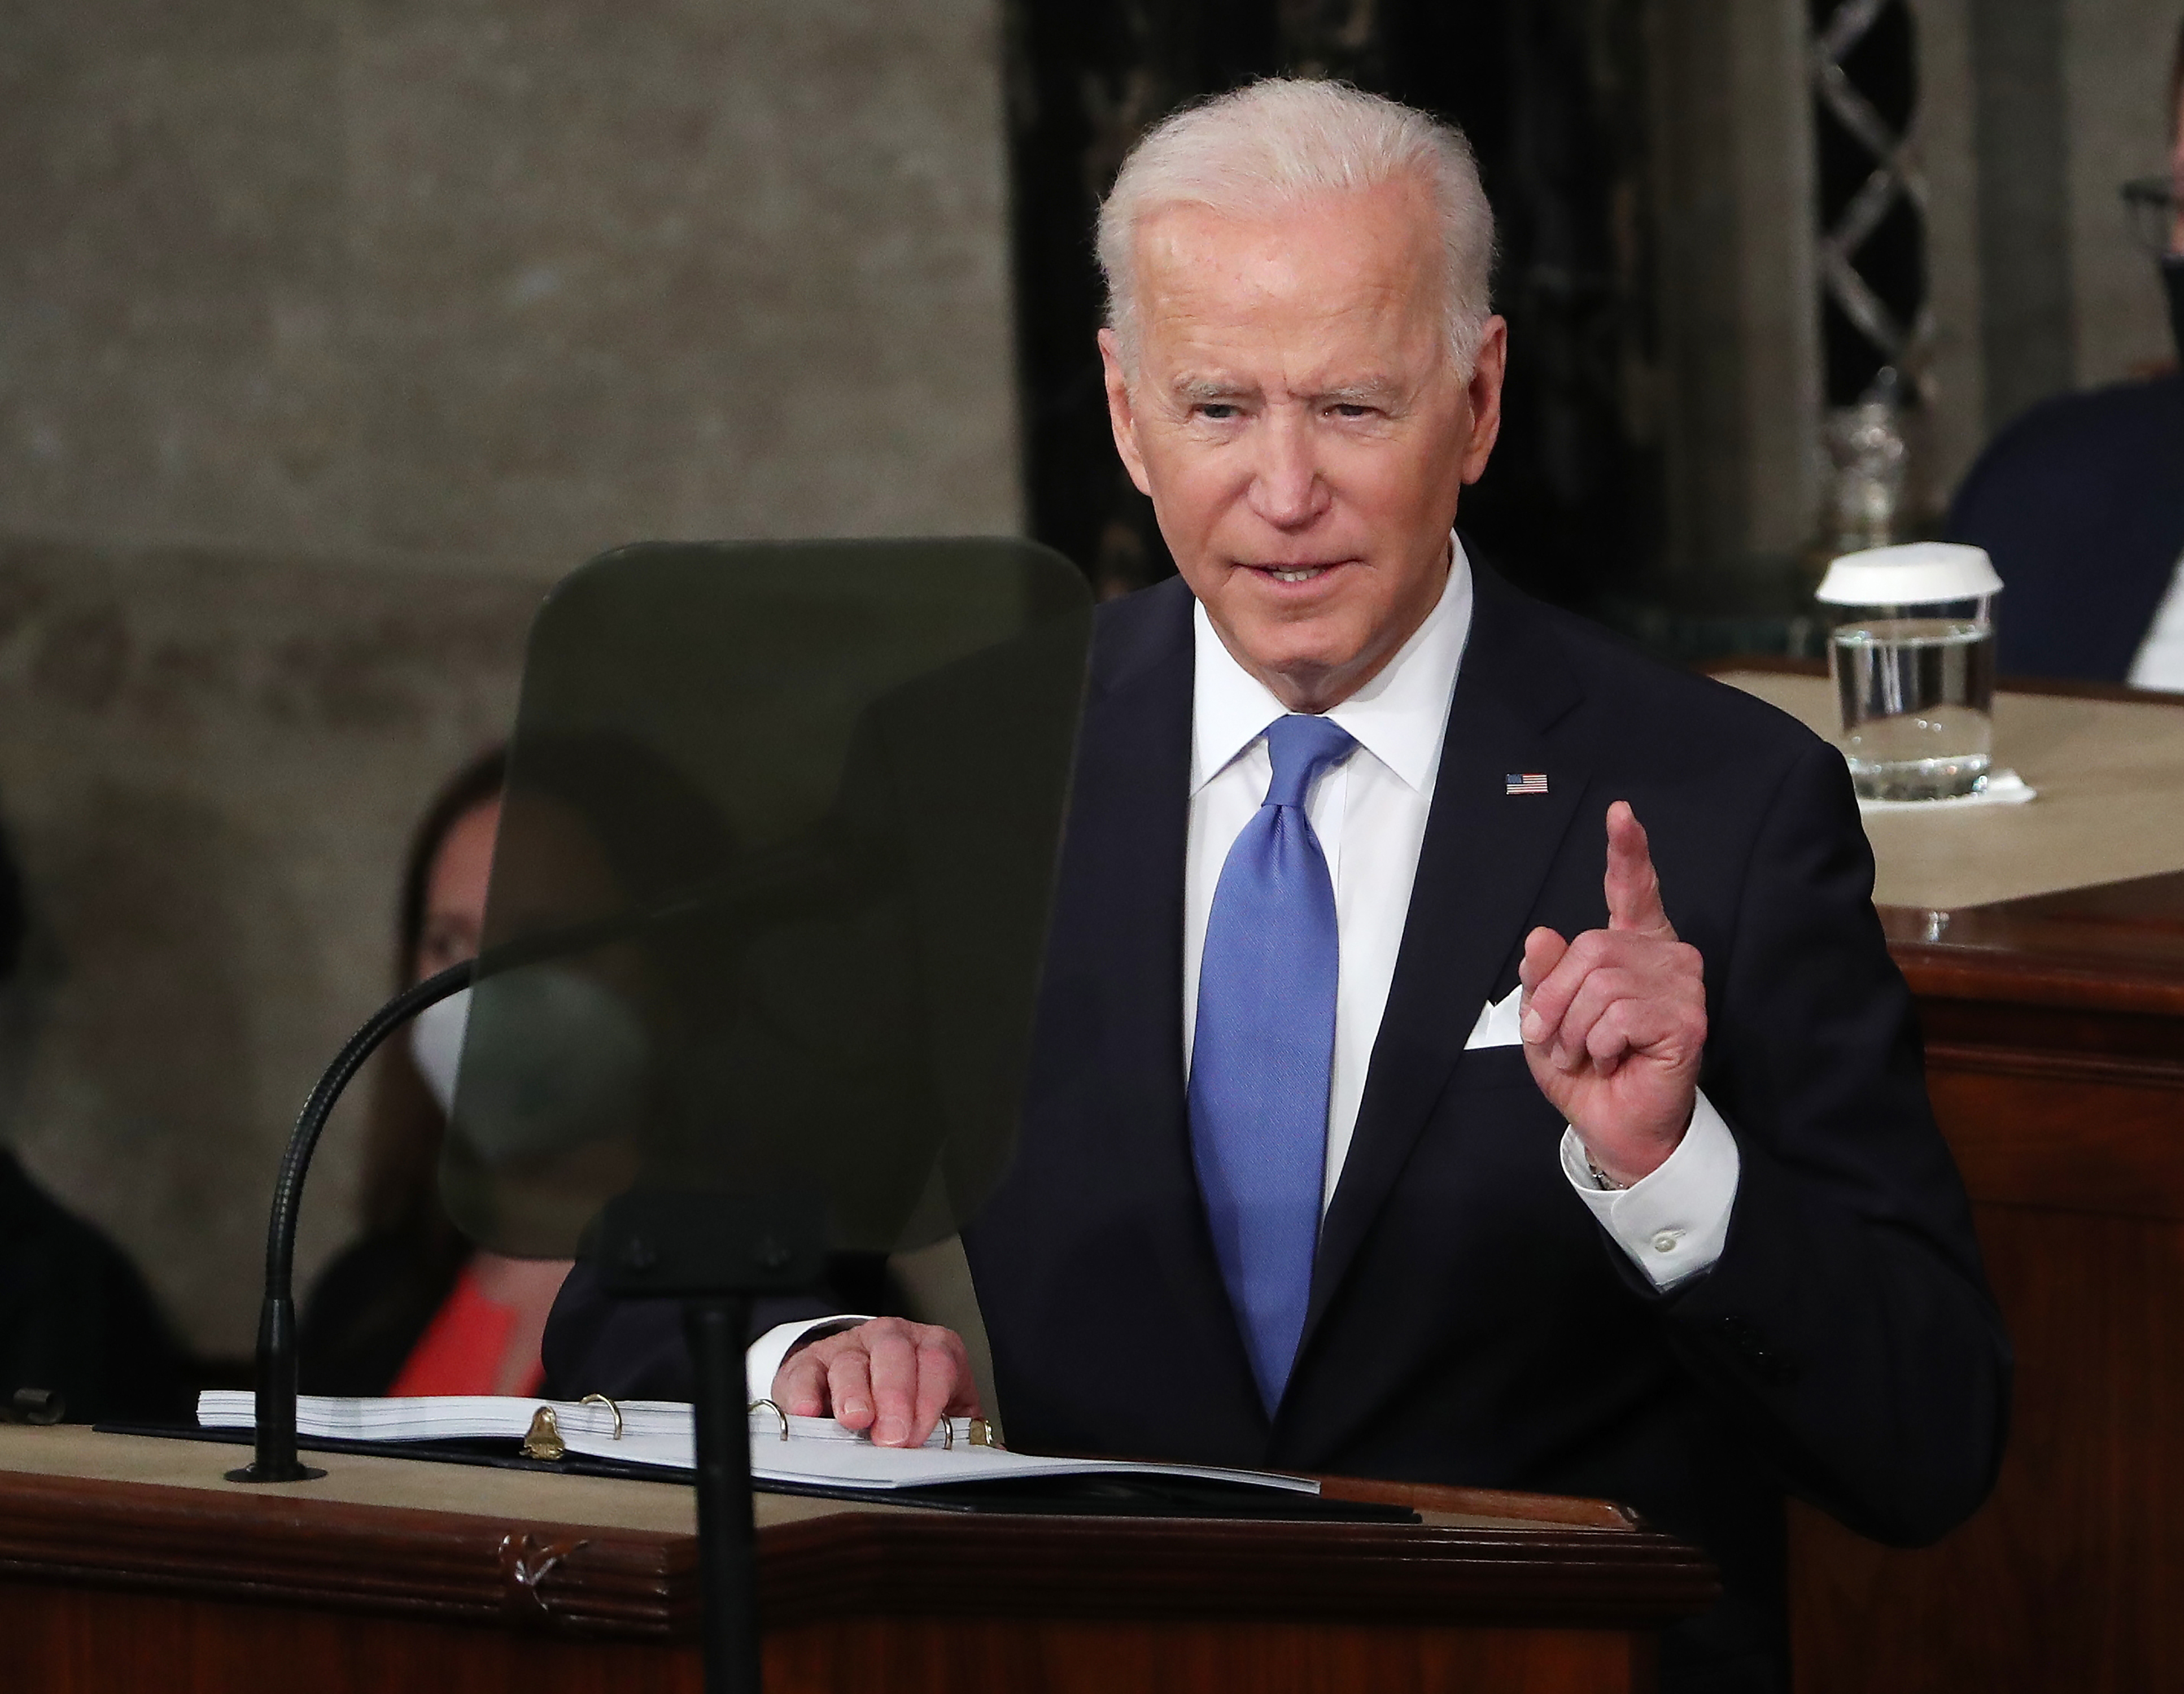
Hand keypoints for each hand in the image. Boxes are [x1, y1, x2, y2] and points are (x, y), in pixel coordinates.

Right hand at [771, 1317, 980, 1448]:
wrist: (857, 1379)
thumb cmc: (906, 1400)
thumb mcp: (942, 1408)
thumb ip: (965, 1432)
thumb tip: (997, 1458)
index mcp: (931, 1348)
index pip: (937, 1362)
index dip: (929, 1397)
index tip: (920, 1434)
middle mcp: (891, 1339)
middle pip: (895, 1354)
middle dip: (895, 1395)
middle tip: (892, 1436)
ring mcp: (849, 1348)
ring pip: (851, 1360)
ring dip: (854, 1392)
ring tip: (856, 1420)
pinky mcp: (809, 1363)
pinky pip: (806, 1372)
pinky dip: (806, 1392)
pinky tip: (810, 1412)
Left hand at [1518, 801, 1706, 1184]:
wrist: (1615, 1125)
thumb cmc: (1587, 1069)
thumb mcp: (1546, 1019)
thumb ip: (1544, 975)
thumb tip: (1542, 937)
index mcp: (1632, 946)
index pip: (1633, 889)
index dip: (1627, 851)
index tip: (1620, 813)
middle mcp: (1665, 956)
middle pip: (1591, 947)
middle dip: (1556, 999)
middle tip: (1557, 1039)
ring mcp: (1682, 985)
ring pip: (1601, 982)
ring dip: (1573, 1028)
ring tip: (1583, 1053)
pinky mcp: (1687, 1019)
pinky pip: (1618, 1015)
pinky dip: (1595, 1044)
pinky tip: (1610, 1059)